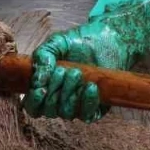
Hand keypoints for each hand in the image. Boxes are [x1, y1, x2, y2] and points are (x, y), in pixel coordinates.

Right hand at [25, 0, 149, 120]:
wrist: (114, 35)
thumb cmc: (87, 38)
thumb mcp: (59, 42)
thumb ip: (43, 56)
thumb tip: (34, 73)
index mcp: (51, 84)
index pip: (34, 104)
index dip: (36, 97)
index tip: (45, 82)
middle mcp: (64, 96)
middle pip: (49, 110)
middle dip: (56, 92)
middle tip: (69, 73)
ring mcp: (82, 102)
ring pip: (68, 113)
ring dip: (71, 97)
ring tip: (81, 77)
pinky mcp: (102, 104)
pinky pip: (89, 115)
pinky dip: (88, 103)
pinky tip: (93, 86)